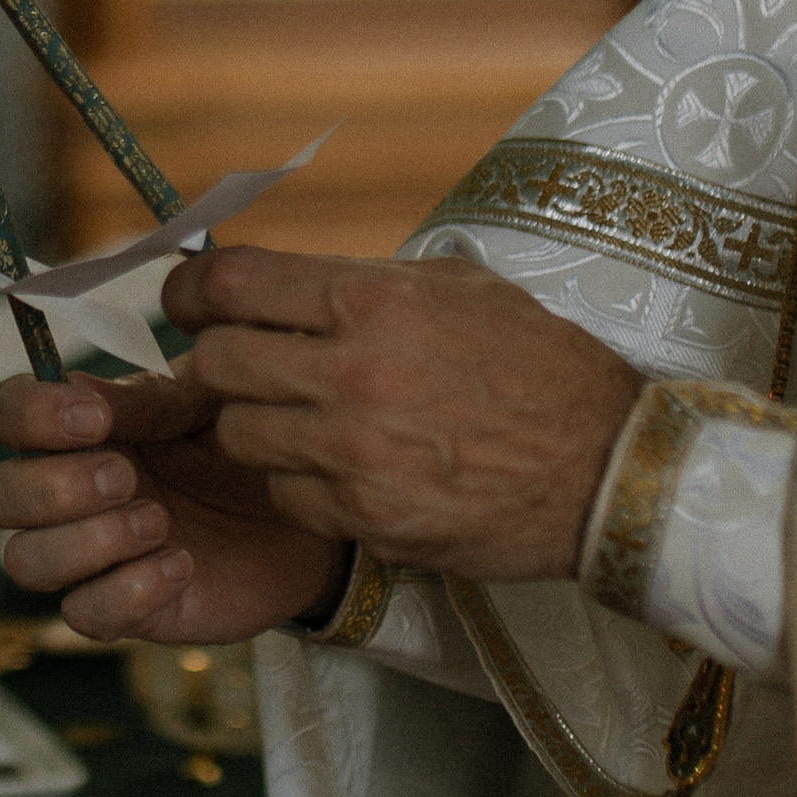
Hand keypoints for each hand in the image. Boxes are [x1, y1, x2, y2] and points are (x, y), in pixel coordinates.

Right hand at [0, 369, 344, 643]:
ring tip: (160, 522)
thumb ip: (145, 398)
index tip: (93, 417)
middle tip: (127, 476)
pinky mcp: (123, 610)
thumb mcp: (203, 404)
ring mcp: (89, 556)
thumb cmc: (242, 447)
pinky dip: (130, 590)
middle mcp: (65, 494)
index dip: (29, 416)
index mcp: (75, 430)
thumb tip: (80, 395)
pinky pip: (85, 615)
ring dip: (90, 540)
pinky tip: (182, 564)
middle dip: (52, 487)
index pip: (3, 414)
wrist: (302, 519)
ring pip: (25, 561)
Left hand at [165, 248, 643, 581]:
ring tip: (290, 420)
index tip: (187, 302)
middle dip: (212, 364)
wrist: (609, 469)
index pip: (232, 285)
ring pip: (238, 436)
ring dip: (251, 427)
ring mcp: (356, 453)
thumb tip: (278, 278)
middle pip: (214, 364)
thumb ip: (362, 279)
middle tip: (233, 369)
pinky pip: (284, 495)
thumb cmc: (538, 366)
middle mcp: (355, 372)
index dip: (190, 293)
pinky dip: (296, 484)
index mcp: (375, 299)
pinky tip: (335, 470)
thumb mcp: (458, 288)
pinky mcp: (367, 518)